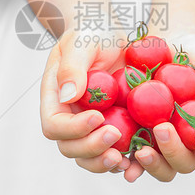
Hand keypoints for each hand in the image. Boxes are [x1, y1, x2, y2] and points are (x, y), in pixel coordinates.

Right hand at [40, 28, 130, 173]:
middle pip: (71, 147)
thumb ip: (72, 67)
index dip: (73, 128)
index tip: (98, 117)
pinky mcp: (114, 129)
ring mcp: (91, 127)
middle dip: (91, 148)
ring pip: (90, 157)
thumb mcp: (82, 43)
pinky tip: (140, 158)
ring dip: (105, 162)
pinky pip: (116, 152)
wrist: (113, 33)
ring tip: (125, 158)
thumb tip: (68, 96)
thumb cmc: (92, 32)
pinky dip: (127, 161)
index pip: (55, 125)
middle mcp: (70, 117)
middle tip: (114, 137)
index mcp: (56, 98)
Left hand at [122, 32, 194, 182]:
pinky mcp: (138, 137)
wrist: (160, 44)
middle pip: (187, 164)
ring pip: (161, 169)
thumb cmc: (193, 51)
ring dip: (151, 164)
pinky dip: (126, 161)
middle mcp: (189, 142)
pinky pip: (132, 158)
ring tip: (139, 149)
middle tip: (162, 127)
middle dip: (174, 152)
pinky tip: (117, 154)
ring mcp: (162, 143)